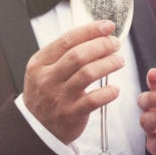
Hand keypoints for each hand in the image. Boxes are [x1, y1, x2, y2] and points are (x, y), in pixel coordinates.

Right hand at [23, 20, 123, 143]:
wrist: (36, 128)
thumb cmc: (47, 94)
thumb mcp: (45, 71)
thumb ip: (64, 54)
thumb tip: (97, 35)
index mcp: (40, 63)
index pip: (67, 40)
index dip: (90, 30)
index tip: (107, 26)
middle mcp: (47, 78)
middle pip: (78, 55)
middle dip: (102, 46)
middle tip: (115, 44)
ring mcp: (59, 97)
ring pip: (87, 74)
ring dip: (108, 64)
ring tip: (119, 61)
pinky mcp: (71, 114)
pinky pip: (94, 99)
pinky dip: (108, 92)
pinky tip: (115, 89)